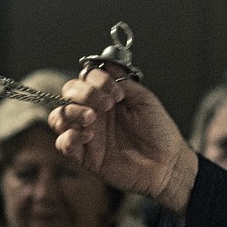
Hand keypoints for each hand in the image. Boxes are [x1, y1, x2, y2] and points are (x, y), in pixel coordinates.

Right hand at [51, 69, 198, 215]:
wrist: (168, 163)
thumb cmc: (159, 132)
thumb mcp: (145, 99)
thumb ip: (123, 82)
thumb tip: (106, 62)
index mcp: (106, 98)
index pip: (85, 78)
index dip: (96, 80)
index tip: (116, 92)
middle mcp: (94, 114)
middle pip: (68, 93)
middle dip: (83, 93)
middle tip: (106, 104)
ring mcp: (87, 134)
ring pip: (58, 117)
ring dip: (71, 112)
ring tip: (93, 118)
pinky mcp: (85, 157)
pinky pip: (62, 144)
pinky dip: (70, 136)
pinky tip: (89, 136)